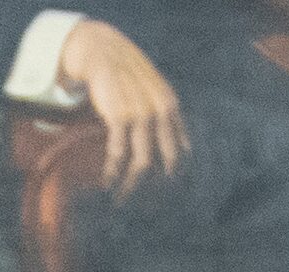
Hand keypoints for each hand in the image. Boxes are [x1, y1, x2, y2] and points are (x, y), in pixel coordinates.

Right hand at [57, 20, 189, 192]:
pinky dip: (112, 170)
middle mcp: (160, 111)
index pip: (179, 148)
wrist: (103, 52)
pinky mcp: (119, 117)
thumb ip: (168, 115)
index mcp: (171, 106)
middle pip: (165, 160)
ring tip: (119, 198)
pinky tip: (107, 181)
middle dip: (156, 187)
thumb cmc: (127, 73)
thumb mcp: (155, 89)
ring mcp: (141, 114)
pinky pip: (118, 153)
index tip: (163, 192)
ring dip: (130, 185)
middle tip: (144, 203)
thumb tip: (185, 148)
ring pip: (141, 162)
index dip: (174, 173)